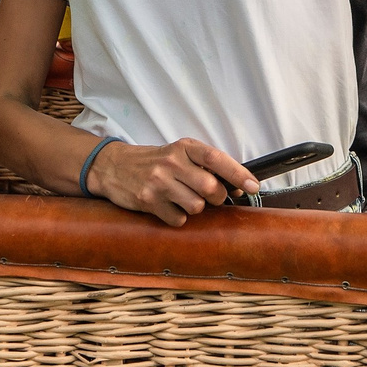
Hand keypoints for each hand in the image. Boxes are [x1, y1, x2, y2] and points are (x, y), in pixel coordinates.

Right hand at [84, 137, 257, 226]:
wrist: (113, 166)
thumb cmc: (155, 161)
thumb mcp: (178, 154)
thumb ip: (205, 166)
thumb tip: (238, 187)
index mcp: (184, 147)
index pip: (217, 159)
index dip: (238, 174)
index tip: (253, 186)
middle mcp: (172, 162)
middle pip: (210, 188)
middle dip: (217, 198)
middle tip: (209, 196)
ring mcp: (158, 181)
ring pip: (196, 207)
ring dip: (195, 208)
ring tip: (181, 198)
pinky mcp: (148, 200)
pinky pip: (178, 219)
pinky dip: (177, 217)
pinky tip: (167, 206)